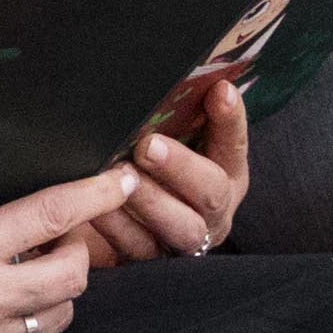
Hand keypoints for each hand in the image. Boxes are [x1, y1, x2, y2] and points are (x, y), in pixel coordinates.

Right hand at [0, 161, 138, 332]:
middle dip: (77, 246)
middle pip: (73, 273)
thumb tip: (28, 193)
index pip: (52, 214)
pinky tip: (8, 311)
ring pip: (60, 315)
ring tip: (26, 273)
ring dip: (55, 290)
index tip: (120, 180)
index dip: (97, 193)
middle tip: (57, 233)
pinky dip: (34, 329)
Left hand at [87, 77, 250, 264]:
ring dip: (149, 200)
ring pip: (180, 226)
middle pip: (210, 192)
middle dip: (180, 167)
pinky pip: (137, 247)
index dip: (230, 120)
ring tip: (121, 175)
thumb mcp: (173, 139)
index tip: (219, 91)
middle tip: (148, 145)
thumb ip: (181, 113)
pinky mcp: (152, 259)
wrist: (121, 217)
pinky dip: (116, 226)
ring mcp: (184, 237)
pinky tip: (97, 207)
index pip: (235, 143)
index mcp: (226, 171)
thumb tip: (184, 73)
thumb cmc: (150, 166)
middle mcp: (213, 208)